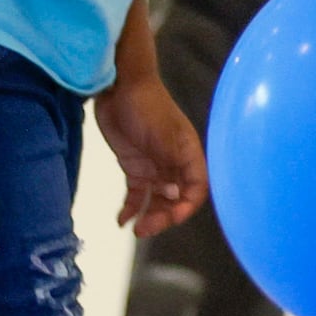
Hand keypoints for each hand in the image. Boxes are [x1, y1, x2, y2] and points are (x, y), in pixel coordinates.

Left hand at [96, 69, 207, 239]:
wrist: (118, 87)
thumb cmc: (146, 108)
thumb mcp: (163, 135)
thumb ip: (170, 165)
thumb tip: (174, 195)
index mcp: (188, 155)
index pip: (196, 188)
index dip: (187, 206)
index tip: (172, 218)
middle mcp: (174, 164)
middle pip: (176, 198)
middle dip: (164, 215)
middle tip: (145, 229)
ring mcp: (155, 166)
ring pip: (157, 198)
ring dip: (150, 215)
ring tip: (135, 229)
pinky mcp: (135, 166)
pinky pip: (137, 192)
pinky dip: (131, 207)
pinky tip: (122, 220)